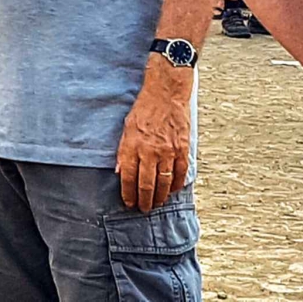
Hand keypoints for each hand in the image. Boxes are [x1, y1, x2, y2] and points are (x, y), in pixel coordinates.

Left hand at [116, 66, 191, 211]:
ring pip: (164, 183)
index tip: (128, 202)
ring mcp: (168, 152)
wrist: (166, 93)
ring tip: (156, 204)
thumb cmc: (145, 108)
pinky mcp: (182, 149)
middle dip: (144, 201)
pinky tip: (172, 190)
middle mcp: (150, 151)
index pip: (129, 177)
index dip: (128, 193)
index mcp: (133, 145)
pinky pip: (180, 174)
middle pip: (147, 185)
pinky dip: (176, 185)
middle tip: (143, 209)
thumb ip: (123, 150)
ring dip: (160, 197)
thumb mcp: (126, 127)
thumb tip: (119, 171)